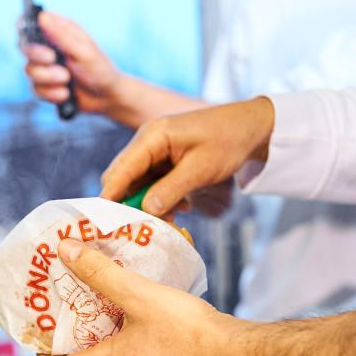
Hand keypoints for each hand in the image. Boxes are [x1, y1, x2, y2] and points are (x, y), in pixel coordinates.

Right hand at [21, 11, 124, 114]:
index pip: (32, 22)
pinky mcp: (44, 86)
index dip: (23, 25)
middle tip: (52, 59)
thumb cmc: (100, 70)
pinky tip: (66, 94)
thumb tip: (43, 17)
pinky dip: (51, 93)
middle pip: (25, 47)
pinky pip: (35, 89)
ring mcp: (44, 67)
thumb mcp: (84, 51)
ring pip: (29, 70)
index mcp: (59, 31)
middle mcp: (48, 47)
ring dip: (48, 78)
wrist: (106, 98)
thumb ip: (61, 36)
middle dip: (37, 55)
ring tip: (67, 80)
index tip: (26, 33)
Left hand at [37, 238, 254, 355]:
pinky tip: (138, 320)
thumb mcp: (140, 294)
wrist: (237, 355)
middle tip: (69, 314)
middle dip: (72, 343)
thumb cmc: (190, 330)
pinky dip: (126, 345)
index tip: (41, 334)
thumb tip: (66, 252)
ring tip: (102, 310)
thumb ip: (101, 272)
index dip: (43, 355)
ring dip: (101, 342)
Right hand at [100, 98, 274, 217]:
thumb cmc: (227, 141)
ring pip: (139, 183)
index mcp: (152, 136)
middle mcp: (147, 141)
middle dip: (130, 203)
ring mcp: (156, 150)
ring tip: (171, 218)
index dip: (110, 196)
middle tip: (142, 227)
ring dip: (149, 203)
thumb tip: (145, 211)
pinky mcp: (165, 159)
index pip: (121, 169)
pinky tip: (181, 206)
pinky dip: (161, 197)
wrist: (251, 128)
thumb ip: (170, 190)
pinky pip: (153, 182)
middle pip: (124, 177)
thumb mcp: (200, 169)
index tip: (104, 222)